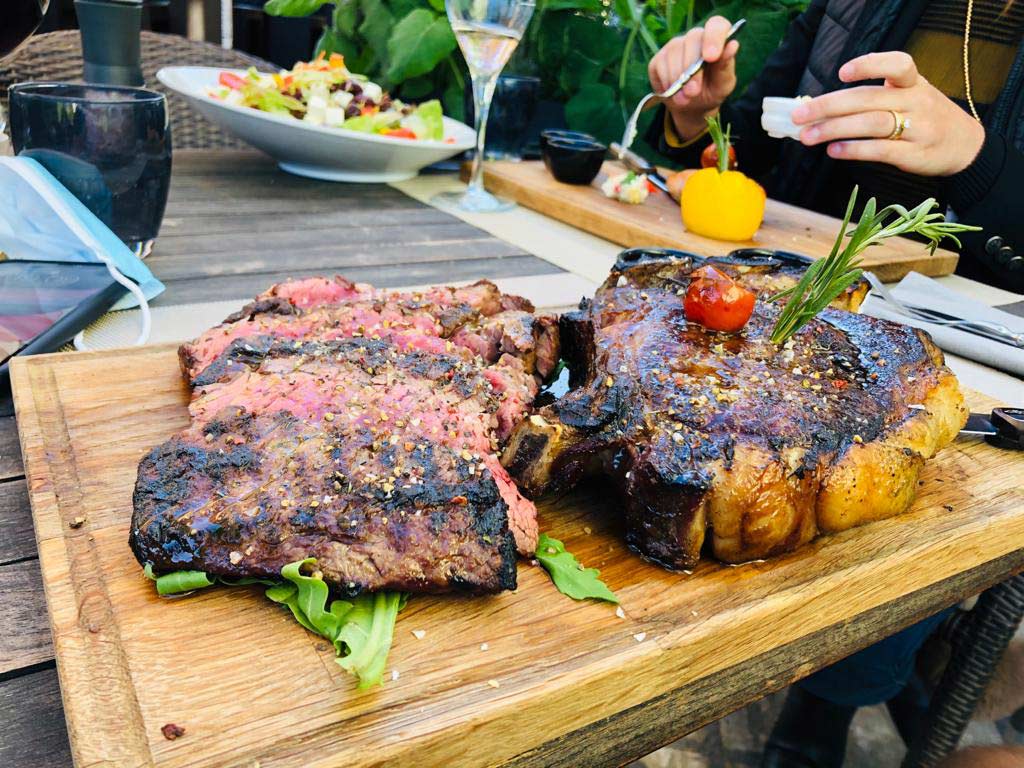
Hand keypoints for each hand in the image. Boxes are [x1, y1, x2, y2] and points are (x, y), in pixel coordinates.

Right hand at [648, 16, 740, 141]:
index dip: (713, 37)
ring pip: (674, 54)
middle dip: (692, 70)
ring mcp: (675, 45)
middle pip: (692, 40)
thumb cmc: (712, 91)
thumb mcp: (723, 84)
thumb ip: (726, 66)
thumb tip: (733, 45)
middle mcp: (695, 38)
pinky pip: (659, 66)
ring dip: (678, 81)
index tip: (711, 57)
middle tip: (693, 92)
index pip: (716, 25)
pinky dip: (666, 82)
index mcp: (716, 39)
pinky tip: (673, 92)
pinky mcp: (659, 58)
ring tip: (684, 99)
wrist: (692, 107)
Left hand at [792, 51, 984, 176]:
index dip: (870, 65)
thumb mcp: (910, 96)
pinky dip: (853, 150)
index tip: (842, 73)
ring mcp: (918, 127)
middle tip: (799, 115)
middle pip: (868, 99)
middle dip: (829, 106)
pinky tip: (833, 150)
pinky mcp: (914, 153)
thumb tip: (822, 107)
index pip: (897, 65)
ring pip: (870, 124)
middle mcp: (917, 101)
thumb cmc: (926, 118)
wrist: (965, 146)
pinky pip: (879, 150)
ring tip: (807, 137)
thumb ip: (874, 98)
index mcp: (913, 83)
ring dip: (834, 130)